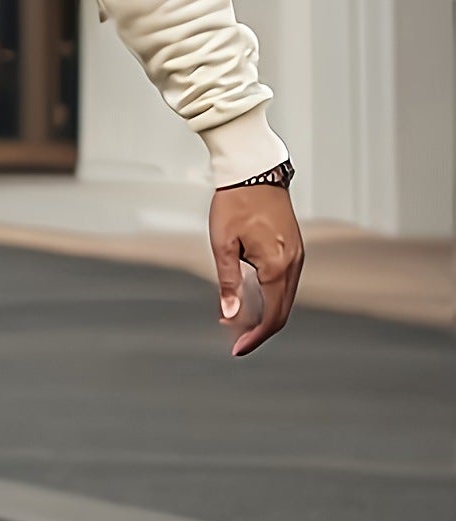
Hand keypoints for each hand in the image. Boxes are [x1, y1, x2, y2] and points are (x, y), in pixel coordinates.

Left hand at [209, 183, 304, 356]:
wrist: (254, 171)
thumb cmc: (235, 203)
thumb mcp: (223, 244)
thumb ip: (228, 282)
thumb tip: (229, 315)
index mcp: (278, 266)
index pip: (272, 316)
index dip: (255, 337)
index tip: (237, 349)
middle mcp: (294, 263)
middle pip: (282, 311)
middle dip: (259, 329)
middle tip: (234, 341)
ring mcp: (297, 255)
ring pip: (285, 297)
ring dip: (264, 313)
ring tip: (236, 320)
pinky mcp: (294, 248)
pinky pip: (285, 282)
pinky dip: (269, 296)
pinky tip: (249, 298)